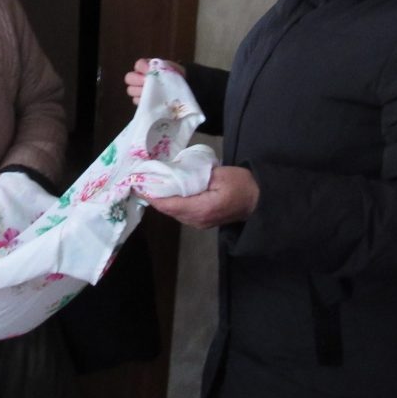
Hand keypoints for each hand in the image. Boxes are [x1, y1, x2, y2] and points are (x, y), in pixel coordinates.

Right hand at [124, 57, 184, 103]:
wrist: (179, 89)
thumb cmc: (174, 77)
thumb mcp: (172, 69)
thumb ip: (165, 68)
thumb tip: (155, 72)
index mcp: (146, 66)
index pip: (139, 64)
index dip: (142, 68)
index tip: (149, 71)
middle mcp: (139, 77)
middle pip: (129, 77)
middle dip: (137, 80)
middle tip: (146, 83)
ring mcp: (137, 89)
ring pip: (130, 90)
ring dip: (139, 91)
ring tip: (150, 93)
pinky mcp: (140, 101)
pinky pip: (135, 100)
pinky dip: (142, 100)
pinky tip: (151, 100)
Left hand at [140, 165, 257, 228]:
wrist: (259, 201)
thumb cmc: (242, 185)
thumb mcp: (220, 175)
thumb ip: (196, 176)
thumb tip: (176, 175)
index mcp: (200, 209)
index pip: (168, 204)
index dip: (151, 195)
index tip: (137, 183)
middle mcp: (196, 220)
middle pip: (167, 209)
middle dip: (152, 196)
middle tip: (139, 180)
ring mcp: (198, 222)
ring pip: (172, 211)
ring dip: (160, 199)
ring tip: (148, 183)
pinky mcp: (201, 220)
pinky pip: (180, 211)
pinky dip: (170, 201)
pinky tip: (164, 190)